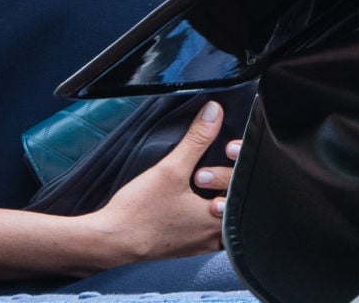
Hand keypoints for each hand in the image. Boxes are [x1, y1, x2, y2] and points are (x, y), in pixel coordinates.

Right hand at [90, 100, 231, 264]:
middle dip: (223, 176)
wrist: (114, 241)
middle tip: (203, 168)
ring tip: (195, 180)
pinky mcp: (186, 246)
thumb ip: (197, 140)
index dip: (238, 163)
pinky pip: (204, 225)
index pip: (244, 187)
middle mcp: (215, 237)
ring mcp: (201, 244)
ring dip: (212, 193)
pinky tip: (184, 198)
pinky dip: (200, 208)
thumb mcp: (171, 169)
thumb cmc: (141, 211)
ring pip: (220, 214)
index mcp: (219, 221)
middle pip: (234, 200)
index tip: (225, 149)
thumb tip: (214, 113)